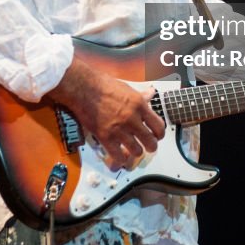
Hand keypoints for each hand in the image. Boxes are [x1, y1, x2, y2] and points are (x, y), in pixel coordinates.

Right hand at [48, 55, 165, 169]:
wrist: (85, 88)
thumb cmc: (104, 86)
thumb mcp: (127, 88)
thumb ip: (141, 95)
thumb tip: (151, 93)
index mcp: (139, 105)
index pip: (159, 125)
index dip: (160, 134)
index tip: (157, 136)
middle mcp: (132, 118)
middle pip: (150, 141)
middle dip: (151, 146)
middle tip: (149, 146)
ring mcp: (119, 129)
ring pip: (137, 151)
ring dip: (136, 152)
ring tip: (133, 150)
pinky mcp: (105, 137)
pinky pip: (118, 156)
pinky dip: (120, 159)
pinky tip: (120, 156)